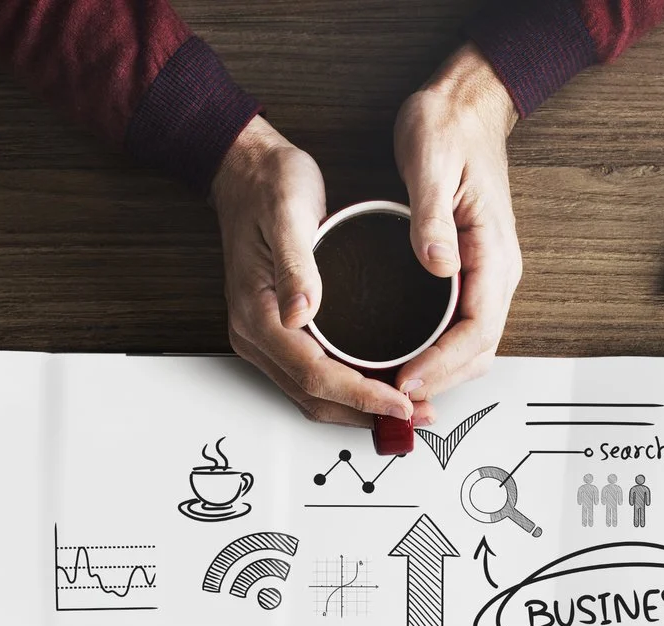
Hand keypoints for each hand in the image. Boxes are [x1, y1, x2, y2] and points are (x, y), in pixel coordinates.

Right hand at [211, 116, 415, 427]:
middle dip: (366, 414)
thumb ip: (296, 265)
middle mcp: (257, 335)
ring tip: (407, 409)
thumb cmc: (268, 186)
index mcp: (257, 315)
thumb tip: (302, 312)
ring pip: (313, 394)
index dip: (361, 395)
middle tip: (417, 415)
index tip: (402, 402)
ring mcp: (265, 337)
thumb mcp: (287, 213)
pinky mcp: (279, 332)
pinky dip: (348, 390)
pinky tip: (380, 385)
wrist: (246, 172)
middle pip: (314, 397)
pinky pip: (312, 376)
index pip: (314, 374)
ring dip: (359, 408)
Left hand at [390, 45, 522, 403]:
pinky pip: (460, 326)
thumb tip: (438, 265)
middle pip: (479, 351)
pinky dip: (438, 353)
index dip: (444, 363)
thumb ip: (432, 217)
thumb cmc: (449, 126)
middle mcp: (497, 270)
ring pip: (471, 345)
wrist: (466, 103)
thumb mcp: (431, 162)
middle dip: (441, 381)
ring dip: (440, 373)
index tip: (407, 379)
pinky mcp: (470, 270)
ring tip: (395, 389)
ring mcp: (486, 273)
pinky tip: (406, 358)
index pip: (478, 329)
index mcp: (493, 251)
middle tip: (394, 398)